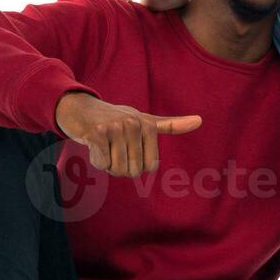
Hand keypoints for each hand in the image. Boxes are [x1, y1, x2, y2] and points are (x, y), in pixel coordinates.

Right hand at [54, 91, 200, 177]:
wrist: (79, 108)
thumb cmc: (114, 118)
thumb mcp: (144, 120)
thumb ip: (169, 125)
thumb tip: (199, 121)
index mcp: (148, 126)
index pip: (149, 168)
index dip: (135, 165)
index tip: (127, 147)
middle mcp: (134, 125)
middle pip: (133, 171)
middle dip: (119, 166)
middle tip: (112, 147)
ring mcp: (116, 128)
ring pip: (117, 169)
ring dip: (106, 163)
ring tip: (103, 145)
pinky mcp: (97, 133)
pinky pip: (102, 163)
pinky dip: (96, 160)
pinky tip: (92, 145)